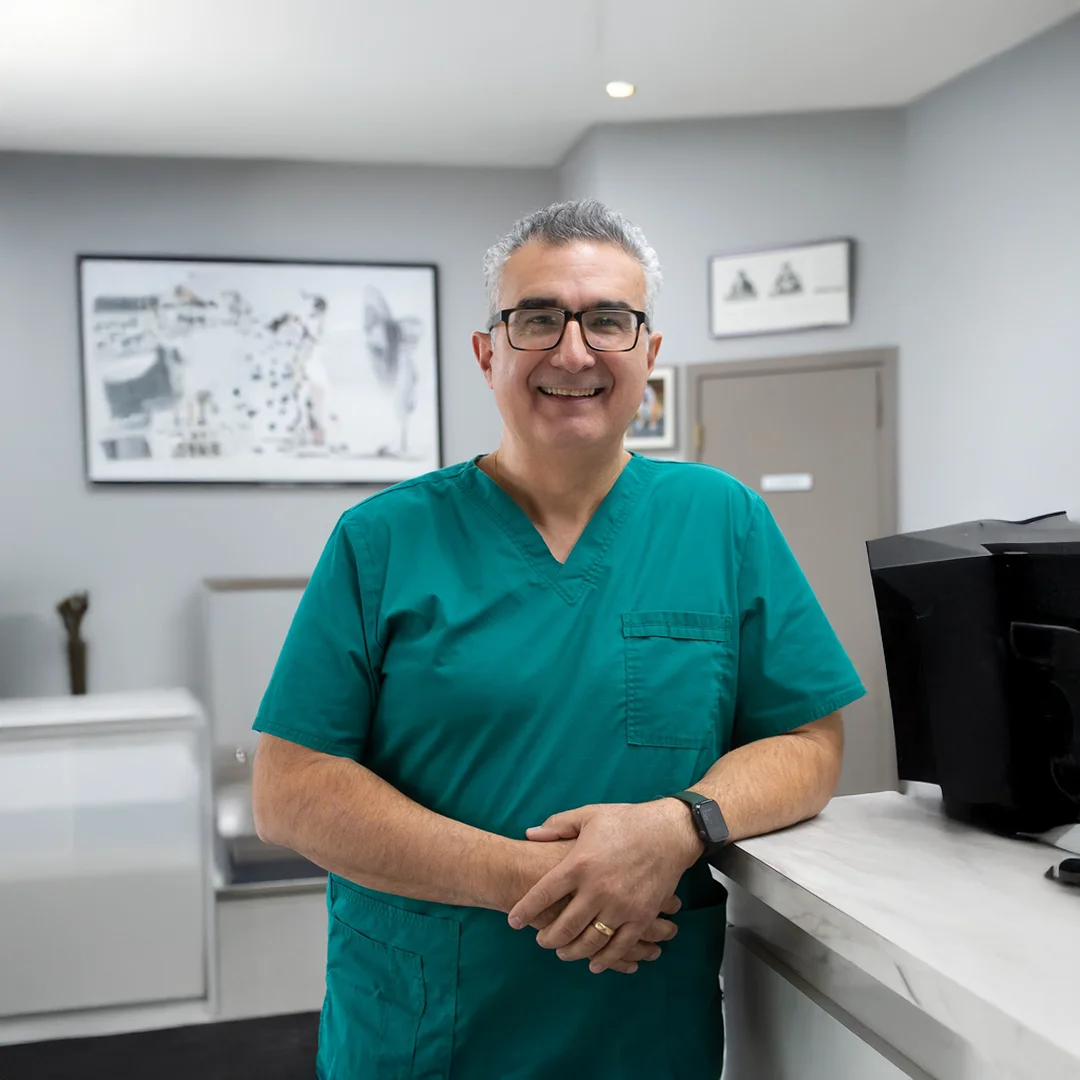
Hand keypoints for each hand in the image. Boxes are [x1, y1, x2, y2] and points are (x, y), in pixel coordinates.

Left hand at [508, 801, 701, 973]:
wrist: (669, 831)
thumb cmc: (626, 821)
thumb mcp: (588, 815)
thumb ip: (557, 825)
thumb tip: (529, 834)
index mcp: (579, 864)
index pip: (543, 894)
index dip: (524, 911)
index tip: (514, 921)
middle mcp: (597, 889)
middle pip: (564, 926)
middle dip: (548, 939)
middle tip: (541, 941)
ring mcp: (620, 906)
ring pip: (589, 942)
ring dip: (572, 952)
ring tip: (563, 952)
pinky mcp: (641, 916)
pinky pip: (620, 946)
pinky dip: (605, 959)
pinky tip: (594, 963)